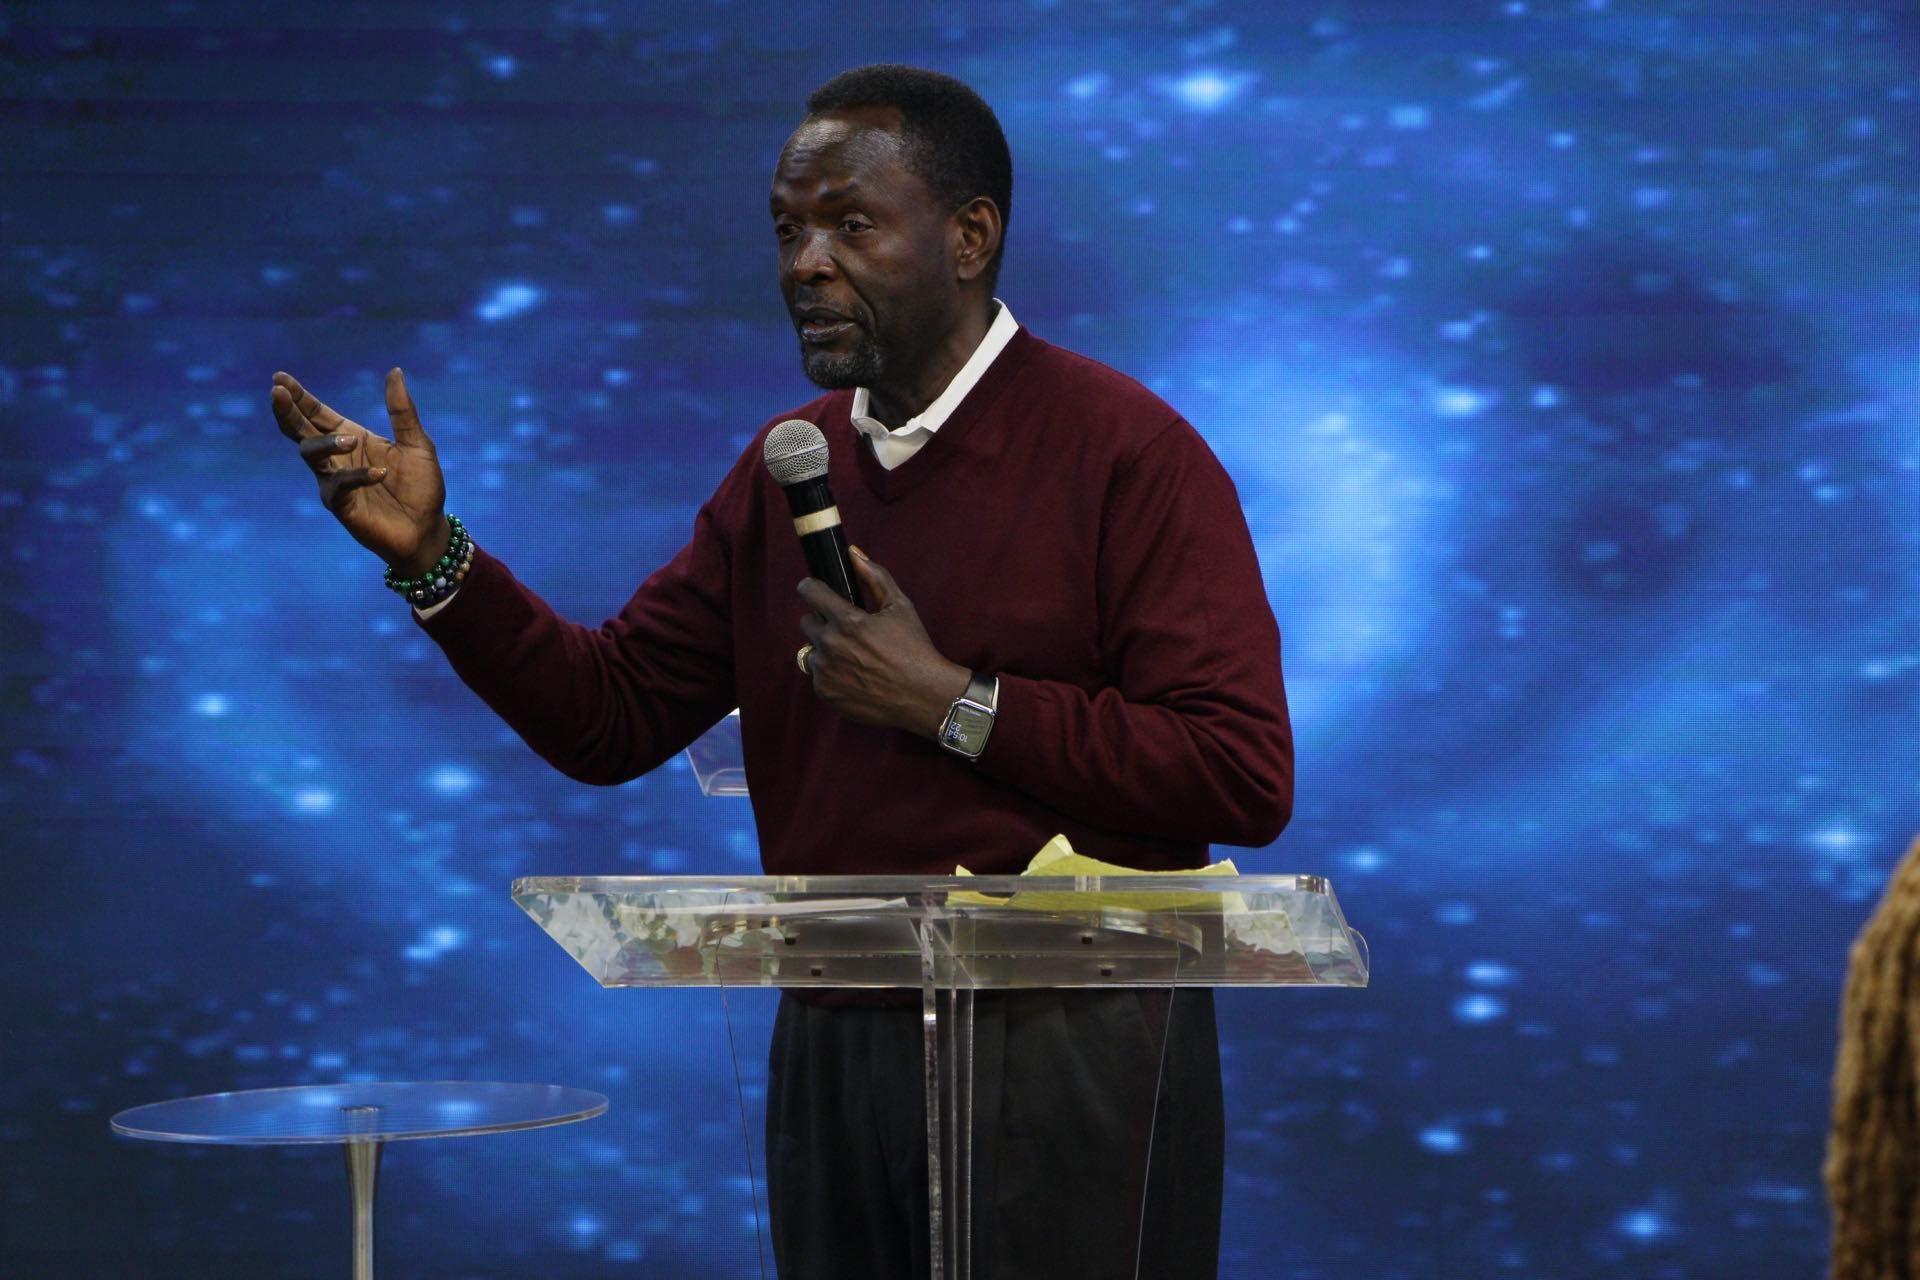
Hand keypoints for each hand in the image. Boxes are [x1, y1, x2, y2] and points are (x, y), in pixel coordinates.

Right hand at [270, 368, 449, 574]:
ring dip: (326, 443)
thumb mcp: (417, 444)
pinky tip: (380, 473)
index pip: (317, 414)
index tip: (280, 377)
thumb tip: (394, 371)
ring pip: (312, 456)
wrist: (428, 529)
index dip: (299, 397)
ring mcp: (335, 482)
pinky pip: (339, 487)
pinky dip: (357, 477)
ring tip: (351, 440)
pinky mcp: (342, 506)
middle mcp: (337, 459)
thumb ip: (402, 411)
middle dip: (289, 412)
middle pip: (302, 431)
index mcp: (352, 438)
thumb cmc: (421, 488)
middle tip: (278, 392)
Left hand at [798, 548, 969, 737]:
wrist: (922, 695)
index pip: (808, 592)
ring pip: (810, 651)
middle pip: (806, 622)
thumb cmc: (914, 648)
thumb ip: (874, 576)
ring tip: (852, 656)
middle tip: (845, 630)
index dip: (811, 587)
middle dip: (822, 621)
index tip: (815, 590)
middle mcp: (831, 646)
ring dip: (825, 650)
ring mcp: (825, 672)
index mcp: (847, 621)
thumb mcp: (900, 606)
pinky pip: (817, 676)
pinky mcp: (826, 693)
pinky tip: (853, 675)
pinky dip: (830, 674)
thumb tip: (853, 553)